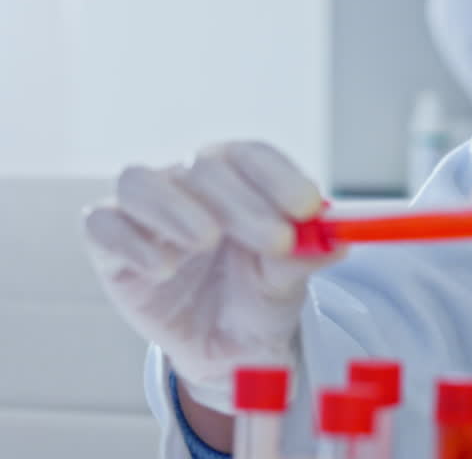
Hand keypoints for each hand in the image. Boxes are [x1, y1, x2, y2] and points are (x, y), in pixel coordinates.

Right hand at [82, 142, 338, 412]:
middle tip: (277, 239)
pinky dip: (131, 241)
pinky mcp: (109, 246)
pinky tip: (165, 268)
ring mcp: (146, 211)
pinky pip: (102, 225)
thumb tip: (337, 241)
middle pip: (205, 168)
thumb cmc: (260, 297)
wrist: (228, 346)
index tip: (310, 207)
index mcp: (240, 179)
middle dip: (243, 203)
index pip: (252, 156)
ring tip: (206, 240)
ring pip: (141, 182)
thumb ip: (304, 257)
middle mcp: (189, 183)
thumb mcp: (289, 282)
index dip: (280, 177)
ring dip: (176, 208)